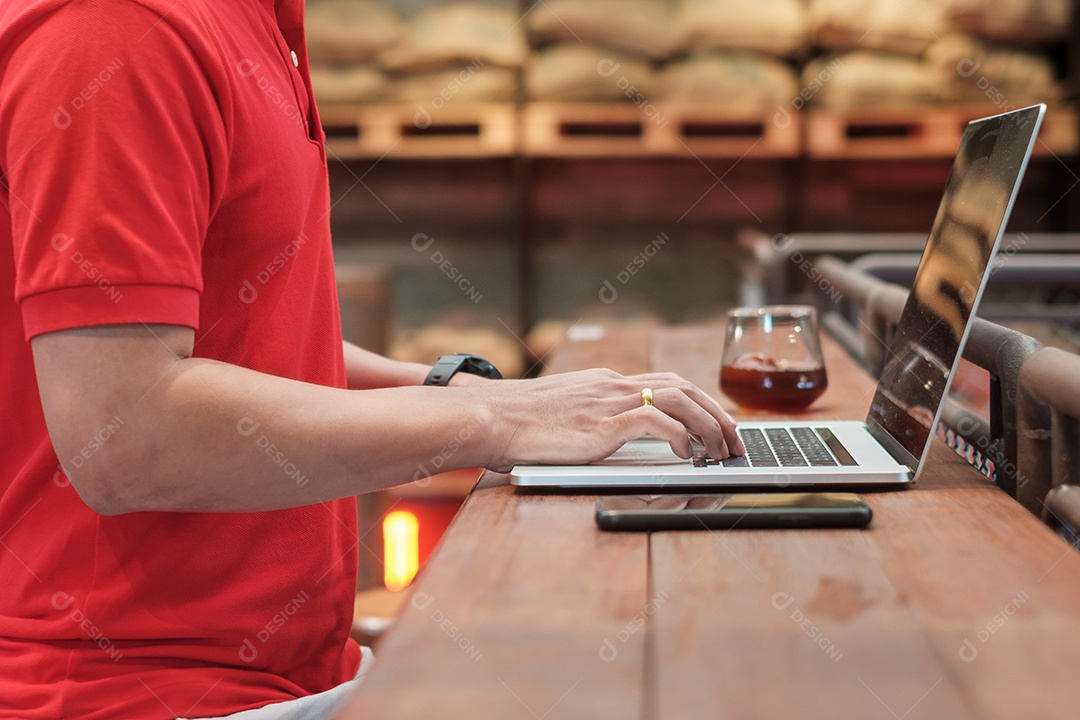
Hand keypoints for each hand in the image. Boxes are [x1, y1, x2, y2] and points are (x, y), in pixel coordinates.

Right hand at [478, 369, 742, 471]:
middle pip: (683, 387)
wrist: (488, 417)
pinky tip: (688, 456)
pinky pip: (656, 423)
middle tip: (736, 440)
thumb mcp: (560, 414)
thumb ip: (587, 417)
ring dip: (708, 426)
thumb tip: (604, 436)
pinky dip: (680, 437)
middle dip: (717, 413)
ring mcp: (608, 401)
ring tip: (721, 452)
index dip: (699, 401)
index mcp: (604, 383)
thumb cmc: (514, 423)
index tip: (718, 421)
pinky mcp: (602, 423)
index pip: (666, 383)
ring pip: (679, 400)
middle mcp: (612, 385)